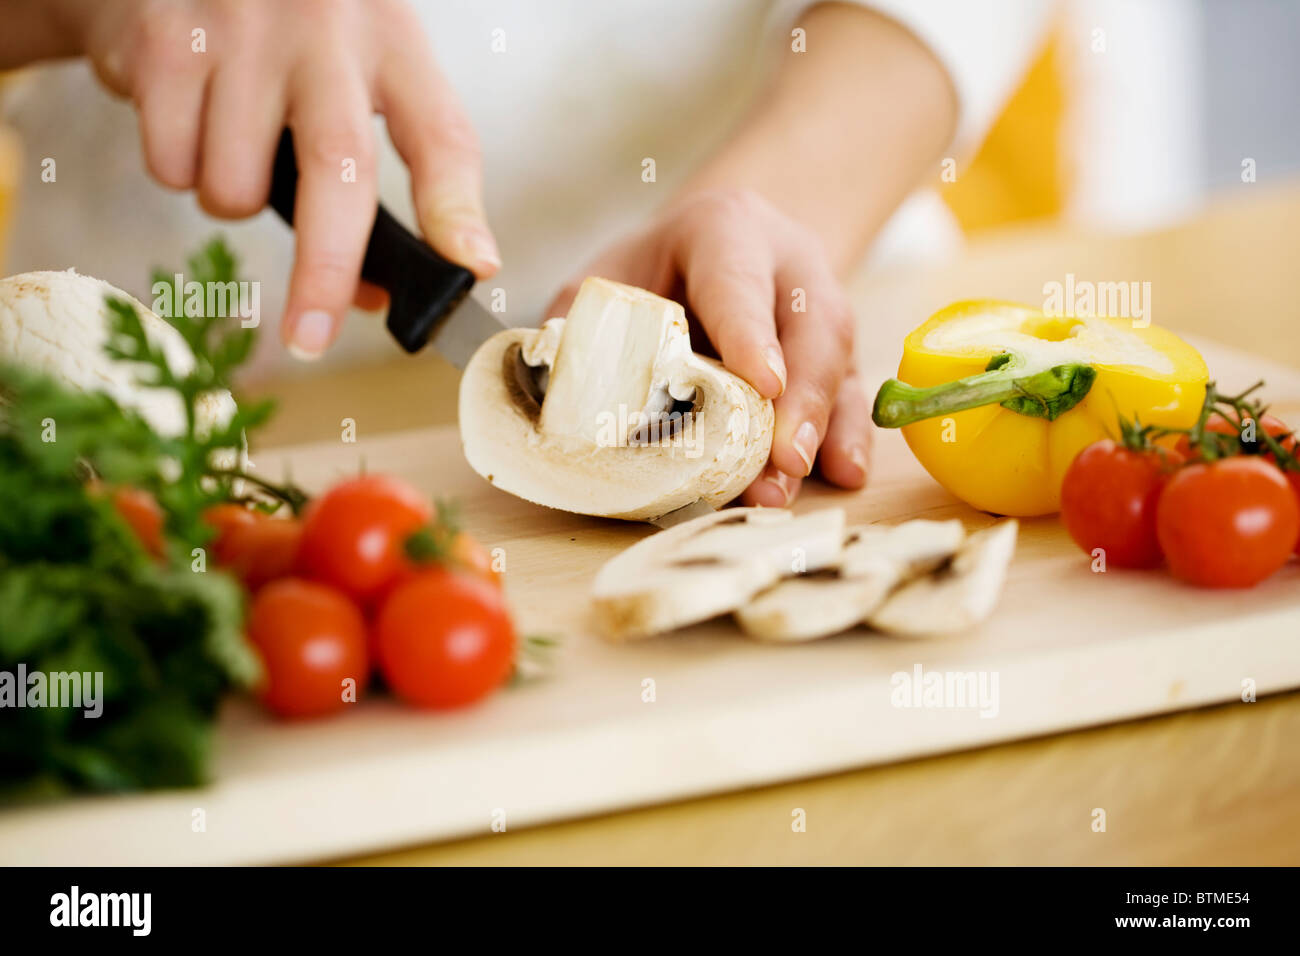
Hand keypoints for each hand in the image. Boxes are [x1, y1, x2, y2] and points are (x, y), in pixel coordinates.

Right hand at [59, 0, 498, 355]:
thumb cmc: (284, 40)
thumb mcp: (352, 76)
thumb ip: (371, 175)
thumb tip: (371, 297)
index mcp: (393, 42)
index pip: (442, 135)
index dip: (457, 210)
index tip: (471, 267)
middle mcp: (327, 29)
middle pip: (340, 171)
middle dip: (326, 271)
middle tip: (311, 338)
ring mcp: (244, 30)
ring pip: (237, 186)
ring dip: (232, 202)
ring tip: (234, 148)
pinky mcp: (167, 41)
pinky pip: (171, 164)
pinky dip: (175, 169)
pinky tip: (187, 116)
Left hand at [545, 189, 871, 505]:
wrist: (714, 247)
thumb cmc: (653, 270)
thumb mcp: (608, 278)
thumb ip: (581, 326)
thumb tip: (552, 392)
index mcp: (726, 231)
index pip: (739, 282)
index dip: (750, 333)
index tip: (763, 385)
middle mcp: (788, 262)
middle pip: (810, 326)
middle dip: (801, 397)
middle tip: (784, 460)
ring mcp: (821, 304)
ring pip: (839, 359)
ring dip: (821, 426)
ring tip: (794, 481)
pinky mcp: (838, 350)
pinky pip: (854, 389)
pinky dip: (850, 434)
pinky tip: (845, 473)